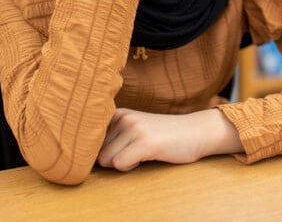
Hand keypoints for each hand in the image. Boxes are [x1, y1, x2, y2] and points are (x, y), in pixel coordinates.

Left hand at [97, 108, 242, 171]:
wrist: (196, 132)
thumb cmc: (163, 135)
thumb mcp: (135, 128)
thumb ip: (112, 137)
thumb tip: (85, 157)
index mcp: (118, 113)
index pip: (91, 141)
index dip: (103, 152)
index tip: (120, 149)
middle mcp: (123, 117)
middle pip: (98, 154)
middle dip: (114, 159)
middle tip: (136, 152)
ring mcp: (134, 128)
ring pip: (106, 160)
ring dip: (123, 163)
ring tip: (142, 153)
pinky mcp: (145, 142)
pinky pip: (119, 164)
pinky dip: (130, 167)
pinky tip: (145, 158)